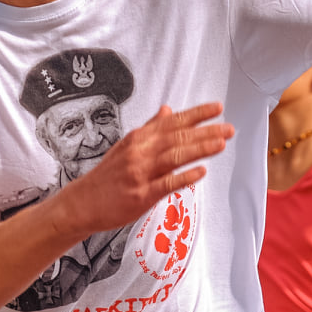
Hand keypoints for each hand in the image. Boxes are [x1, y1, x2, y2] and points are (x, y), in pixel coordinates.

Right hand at [57, 104, 233, 235]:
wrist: (82, 202)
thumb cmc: (107, 176)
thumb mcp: (126, 146)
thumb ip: (150, 128)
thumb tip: (168, 110)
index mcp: (139, 138)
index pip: (172, 121)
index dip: (196, 114)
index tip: (217, 108)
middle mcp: (140, 152)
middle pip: (177, 137)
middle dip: (206, 131)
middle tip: (229, 128)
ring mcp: (140, 173)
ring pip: (174, 156)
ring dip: (199, 149)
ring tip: (221, 144)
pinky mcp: (141, 195)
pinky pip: (166, 184)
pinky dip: (184, 177)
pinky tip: (201, 172)